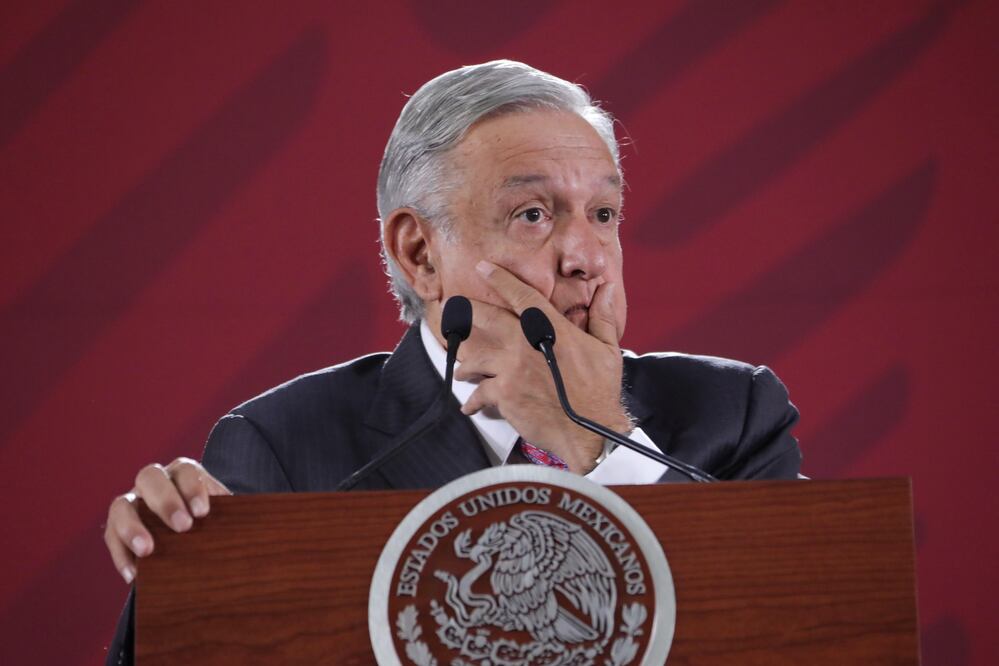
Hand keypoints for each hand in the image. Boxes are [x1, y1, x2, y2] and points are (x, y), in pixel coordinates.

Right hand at [104, 457, 230, 583]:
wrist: (198, 541)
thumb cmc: (216, 526)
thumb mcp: (229, 519)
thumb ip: (239, 520)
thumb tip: (263, 537)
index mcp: (185, 474)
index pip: (185, 470)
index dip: (192, 487)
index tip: (204, 512)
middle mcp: (155, 483)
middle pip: (150, 477)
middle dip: (165, 501)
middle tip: (183, 527)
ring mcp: (133, 503)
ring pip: (121, 505)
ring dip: (133, 526)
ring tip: (148, 550)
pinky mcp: (117, 528)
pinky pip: (110, 537)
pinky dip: (120, 555)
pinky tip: (133, 575)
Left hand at [455, 261, 630, 472]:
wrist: (590, 430)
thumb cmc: (600, 390)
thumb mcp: (607, 349)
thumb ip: (603, 316)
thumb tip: (608, 287)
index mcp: (551, 328)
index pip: (522, 295)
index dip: (500, 279)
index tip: (482, 267)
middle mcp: (525, 344)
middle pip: (487, 319)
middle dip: (466, 311)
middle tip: (450, 307)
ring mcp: (511, 369)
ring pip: (476, 359)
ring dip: (466, 365)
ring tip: (462, 371)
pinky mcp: (504, 395)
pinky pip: (479, 394)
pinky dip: (473, 402)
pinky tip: (469, 406)